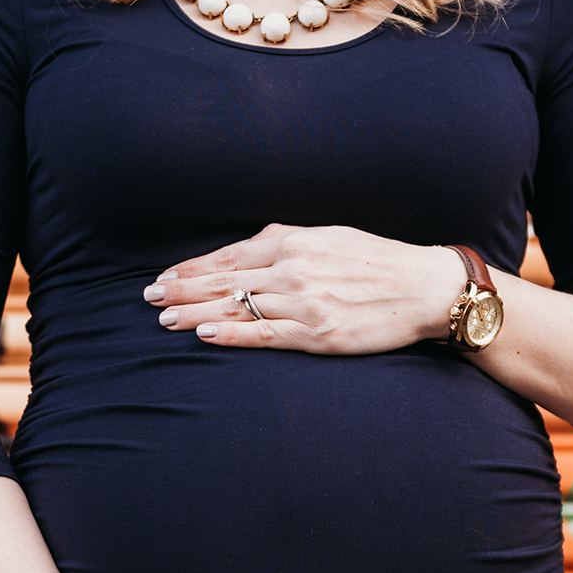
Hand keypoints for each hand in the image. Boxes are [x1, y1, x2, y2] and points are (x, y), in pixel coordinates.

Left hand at [143, 224, 465, 354]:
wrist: (424, 287)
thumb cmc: (377, 263)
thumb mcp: (329, 237)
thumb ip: (287, 241)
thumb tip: (250, 247)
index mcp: (293, 241)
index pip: (228, 255)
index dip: (191, 268)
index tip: (163, 278)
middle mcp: (292, 268)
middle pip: (223, 281)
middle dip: (181, 290)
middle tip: (149, 299)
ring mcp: (304, 302)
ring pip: (236, 307)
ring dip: (195, 313)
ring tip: (164, 320)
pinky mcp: (317, 333)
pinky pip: (264, 334)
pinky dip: (231, 334)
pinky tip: (204, 335)